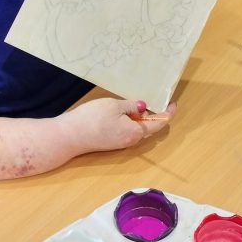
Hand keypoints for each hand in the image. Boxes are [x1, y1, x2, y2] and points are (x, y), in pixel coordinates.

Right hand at [62, 97, 176, 153]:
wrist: (69, 136)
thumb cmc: (92, 119)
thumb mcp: (115, 106)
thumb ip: (131, 106)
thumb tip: (142, 107)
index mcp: (136, 132)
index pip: (159, 124)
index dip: (168, 113)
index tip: (172, 103)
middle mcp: (131, 140)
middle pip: (149, 127)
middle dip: (154, 114)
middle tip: (155, 99)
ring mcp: (121, 143)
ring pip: (138, 128)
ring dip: (141, 117)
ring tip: (138, 102)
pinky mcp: (111, 142)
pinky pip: (127, 130)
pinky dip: (131, 120)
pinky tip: (124, 111)